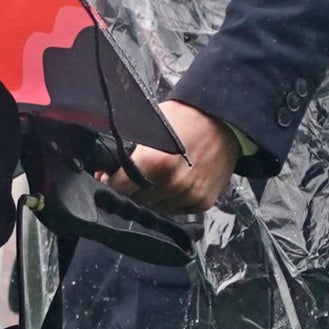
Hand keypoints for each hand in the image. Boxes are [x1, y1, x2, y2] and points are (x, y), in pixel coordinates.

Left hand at [120, 101, 237, 216]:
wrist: (223, 121)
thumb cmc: (186, 118)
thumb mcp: (150, 126)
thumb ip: (127, 150)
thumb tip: (104, 170)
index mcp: (154, 164)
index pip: (119, 188)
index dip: (112, 182)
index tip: (111, 178)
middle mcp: (172, 183)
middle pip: (137, 200)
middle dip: (132, 189)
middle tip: (137, 176)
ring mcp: (189, 195)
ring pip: (156, 208)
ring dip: (152, 197)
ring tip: (157, 178)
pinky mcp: (203, 201)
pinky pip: (176, 210)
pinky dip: (171, 201)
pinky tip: (173, 184)